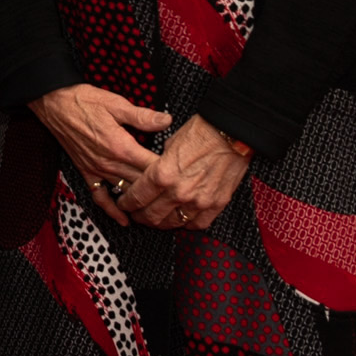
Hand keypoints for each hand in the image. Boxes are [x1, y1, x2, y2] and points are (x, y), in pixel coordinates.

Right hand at [26, 83, 170, 226]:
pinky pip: (100, 197)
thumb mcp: (116, 103)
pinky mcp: (87, 172)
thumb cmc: (84, 100)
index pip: (152, 166)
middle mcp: (110, 162)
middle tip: (179, 196)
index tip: (185, 174)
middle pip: (142, 183)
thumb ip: (142, 116)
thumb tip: (166, 120)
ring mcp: (97, 170)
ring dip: (142, 203)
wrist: (54, 103)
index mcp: (121, 145)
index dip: (171, 171)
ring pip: (125, 193)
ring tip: (161, 211)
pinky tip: (124, 220)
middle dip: (161, 191)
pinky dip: (112, 210)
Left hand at [118, 115, 250, 231]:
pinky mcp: (215, 204)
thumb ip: (158, 164)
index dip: (126, 203)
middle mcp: (178, 191)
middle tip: (136, 214)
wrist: (231, 133)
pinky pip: (197, 224)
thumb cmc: (201, 132)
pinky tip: (180, 219)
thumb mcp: (168, 144)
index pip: (137, 198)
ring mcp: (198, 201)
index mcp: (162, 174)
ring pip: (172, 223)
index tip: (124, 203)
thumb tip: (152, 174)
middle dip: (139, 216)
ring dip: (160, 223)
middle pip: (151, 215)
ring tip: (155, 219)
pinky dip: (186, 223)